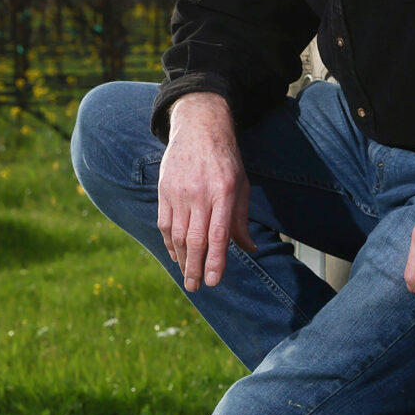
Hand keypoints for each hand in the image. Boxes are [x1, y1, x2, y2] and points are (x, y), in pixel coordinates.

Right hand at [157, 93, 255, 290]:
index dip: (215, 261)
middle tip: (196, 287)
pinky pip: (165, 224)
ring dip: (182, 259)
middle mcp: (200, 193)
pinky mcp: (164, 190)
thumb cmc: (226, 159)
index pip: (218, 235)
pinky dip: (170, 243)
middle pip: (195, 240)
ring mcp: (179, 192)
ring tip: (188, 276)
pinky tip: (176, 254)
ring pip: (178, 235)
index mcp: (224, 192)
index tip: (213, 282)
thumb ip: (241, 219)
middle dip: (195, 267)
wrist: (199, 127)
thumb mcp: (242, 184)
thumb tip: (249, 249)